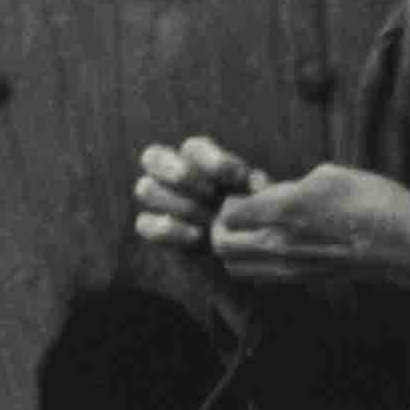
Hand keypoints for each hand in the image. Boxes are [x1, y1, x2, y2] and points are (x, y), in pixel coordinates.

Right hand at [133, 134, 267, 253]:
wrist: (245, 260)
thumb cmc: (255, 225)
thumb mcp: (264, 206)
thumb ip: (259, 191)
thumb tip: (256, 183)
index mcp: (200, 162)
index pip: (192, 148)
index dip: (211, 159)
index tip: (237, 178)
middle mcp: (172, 176)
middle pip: (152, 157)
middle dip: (181, 174)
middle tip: (210, 194)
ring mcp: (161, 203)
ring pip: (146, 189)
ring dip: (178, 203)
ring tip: (208, 219)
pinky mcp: (155, 231)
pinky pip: (144, 223)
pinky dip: (168, 228)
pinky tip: (196, 236)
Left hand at [212, 164, 409, 300]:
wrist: (407, 246)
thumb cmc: (376, 202)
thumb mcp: (331, 175)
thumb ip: (291, 184)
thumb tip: (272, 192)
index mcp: (285, 209)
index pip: (228, 211)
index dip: (230, 198)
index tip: (245, 190)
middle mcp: (281, 244)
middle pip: (221, 246)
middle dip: (222, 227)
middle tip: (239, 213)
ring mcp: (292, 267)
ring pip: (237, 267)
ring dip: (237, 248)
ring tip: (255, 231)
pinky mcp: (305, 280)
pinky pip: (262, 276)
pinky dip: (257, 261)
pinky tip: (279, 243)